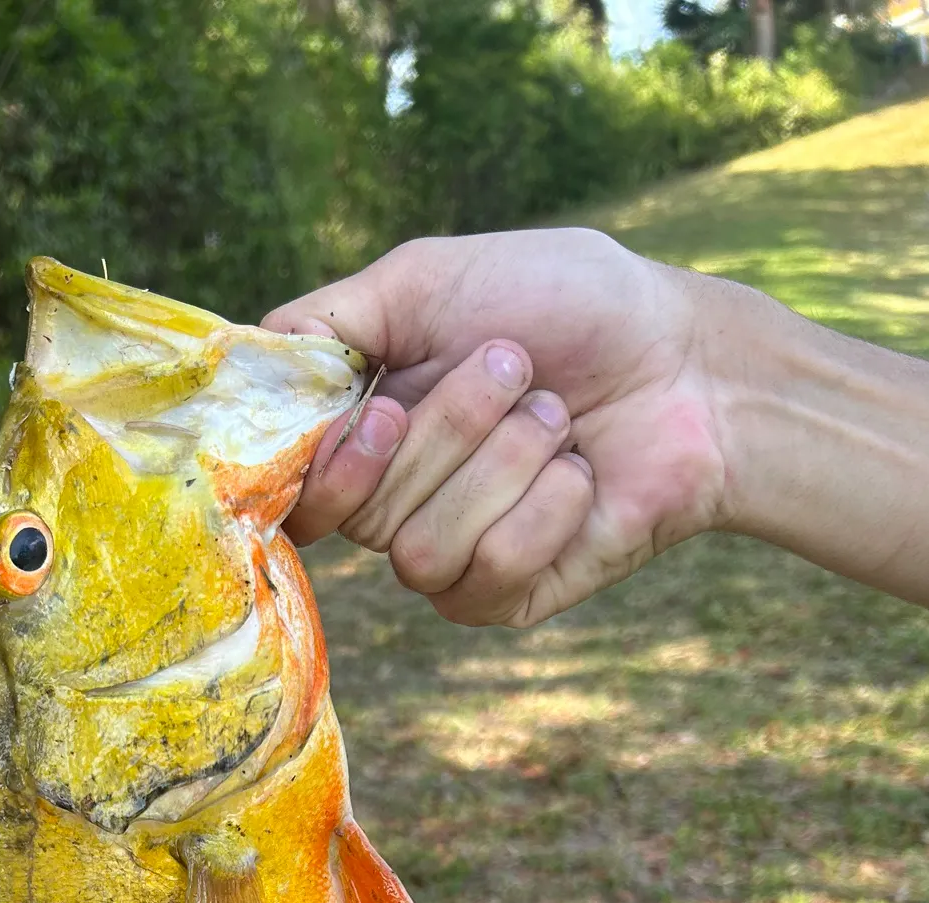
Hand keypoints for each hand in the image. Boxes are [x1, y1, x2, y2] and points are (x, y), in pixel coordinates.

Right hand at [264, 229, 726, 626]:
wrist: (689, 364)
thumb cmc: (568, 306)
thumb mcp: (429, 280)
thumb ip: (325, 320)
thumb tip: (239, 359)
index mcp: (365, 433)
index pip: (293, 489)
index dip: (327, 465)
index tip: (384, 410)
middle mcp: (393, 501)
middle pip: (358, 512)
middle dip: (449, 428)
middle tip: (512, 365)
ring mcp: (447, 557)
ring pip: (419, 548)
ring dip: (503, 464)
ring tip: (556, 418)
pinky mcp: (503, 597)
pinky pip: (485, 572)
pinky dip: (545, 509)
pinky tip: (581, 476)